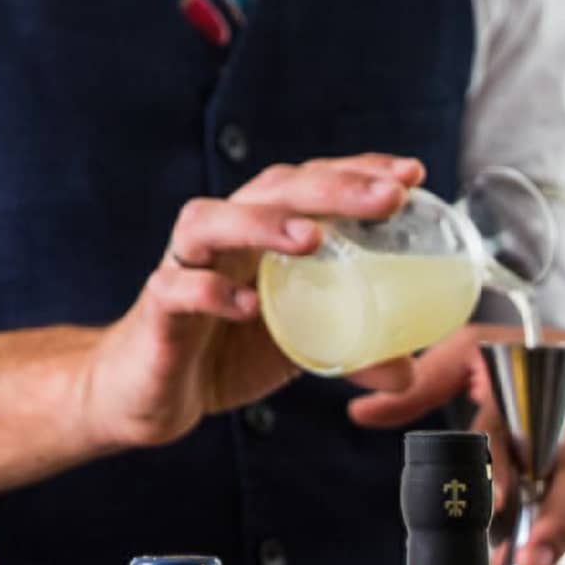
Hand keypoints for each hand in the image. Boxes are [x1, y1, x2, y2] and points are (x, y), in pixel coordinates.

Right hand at [79, 154, 426, 448]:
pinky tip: (245, 306)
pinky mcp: (158, 308)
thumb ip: (352, 355)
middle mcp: (225, 236)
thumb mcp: (300, 350)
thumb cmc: (226, 352)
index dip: (358, 172)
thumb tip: (407, 372)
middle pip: (273, 190)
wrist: (153, 393)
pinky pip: (178, 287)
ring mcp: (186, 265)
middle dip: (332, 187)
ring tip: (312, 238)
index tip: (411, 175)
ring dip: (263, 224)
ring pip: (212, 222)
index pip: (312, 183)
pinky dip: (209, 292)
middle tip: (386, 198)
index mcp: (263, 233)